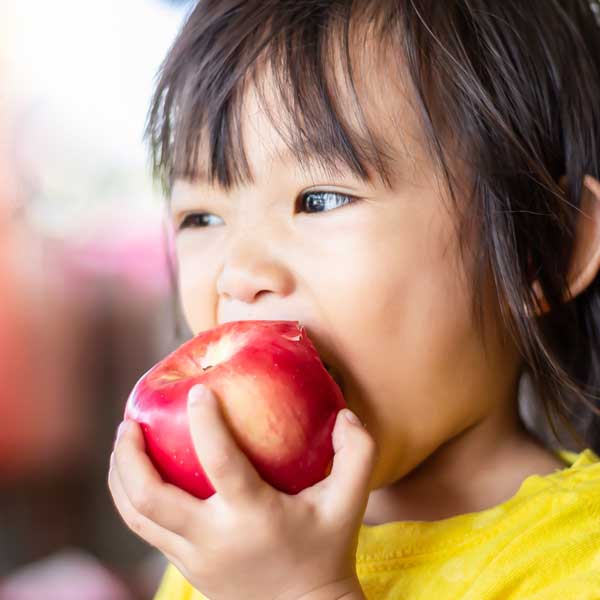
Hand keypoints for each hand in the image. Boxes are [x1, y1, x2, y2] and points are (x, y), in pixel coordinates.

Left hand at [108, 384, 375, 599]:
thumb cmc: (327, 549)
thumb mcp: (350, 503)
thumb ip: (357, 453)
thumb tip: (346, 412)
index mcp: (254, 517)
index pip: (221, 463)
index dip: (206, 424)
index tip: (198, 391)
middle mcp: (215, 539)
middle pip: (151, 499)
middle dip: (131, 457)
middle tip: (129, 421)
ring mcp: (194, 558)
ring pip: (137, 519)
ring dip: (121, 478)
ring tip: (123, 441)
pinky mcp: (186, 568)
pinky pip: (146, 531)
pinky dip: (131, 500)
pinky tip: (134, 475)